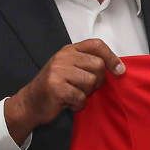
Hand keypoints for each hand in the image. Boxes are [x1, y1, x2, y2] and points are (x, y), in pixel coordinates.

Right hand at [4, 39, 124, 143]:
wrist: (30, 103)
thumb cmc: (54, 87)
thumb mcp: (70, 69)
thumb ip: (89, 64)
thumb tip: (118, 67)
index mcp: (69, 50)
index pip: (96, 45)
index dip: (112, 57)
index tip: (120, 70)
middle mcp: (63, 57)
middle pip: (98, 65)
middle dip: (97, 81)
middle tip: (85, 88)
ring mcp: (58, 71)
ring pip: (91, 82)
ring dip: (86, 94)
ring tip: (74, 94)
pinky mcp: (56, 87)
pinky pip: (81, 97)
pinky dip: (78, 104)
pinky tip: (68, 103)